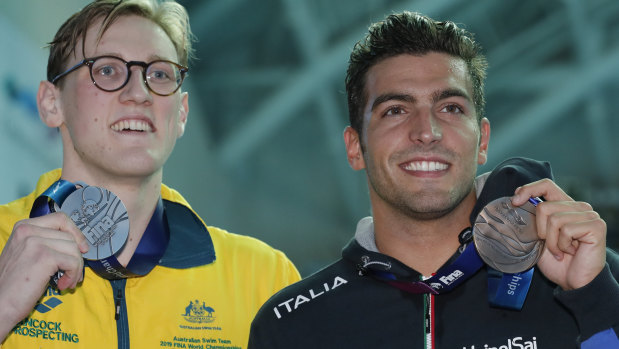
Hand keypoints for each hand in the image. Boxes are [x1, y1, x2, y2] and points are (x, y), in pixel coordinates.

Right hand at [0, 212, 87, 339]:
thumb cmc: (14, 284)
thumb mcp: (27, 254)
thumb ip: (46, 243)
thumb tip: (77, 243)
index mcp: (24, 227)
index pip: (60, 219)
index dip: (75, 232)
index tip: (81, 247)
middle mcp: (27, 231)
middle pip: (69, 236)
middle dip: (76, 257)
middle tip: (72, 274)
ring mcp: (35, 242)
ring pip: (74, 249)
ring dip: (76, 268)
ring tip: (66, 282)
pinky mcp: (44, 257)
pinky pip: (73, 262)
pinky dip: (73, 275)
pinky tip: (62, 285)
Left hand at [511, 179, 605, 290]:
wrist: (574, 282)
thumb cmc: (557, 262)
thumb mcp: (538, 237)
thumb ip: (532, 220)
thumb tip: (515, 203)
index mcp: (564, 206)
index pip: (546, 185)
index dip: (529, 189)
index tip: (515, 201)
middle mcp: (579, 206)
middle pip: (545, 206)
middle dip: (540, 230)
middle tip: (550, 245)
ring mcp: (589, 215)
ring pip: (554, 219)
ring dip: (551, 241)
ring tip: (560, 251)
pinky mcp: (596, 226)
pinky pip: (566, 229)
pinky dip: (562, 245)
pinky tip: (570, 252)